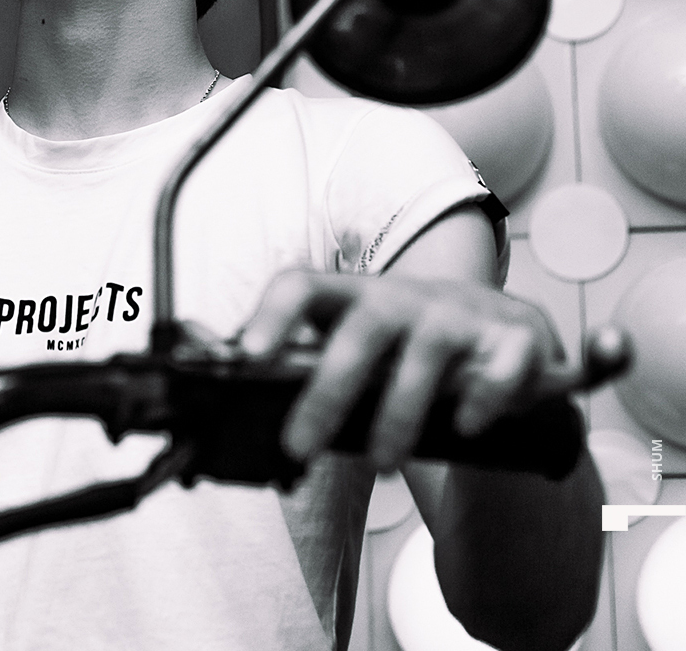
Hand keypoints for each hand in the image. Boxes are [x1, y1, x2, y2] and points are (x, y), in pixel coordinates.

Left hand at [237, 270, 580, 472]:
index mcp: (354, 296)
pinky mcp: (515, 338)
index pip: (302, 285)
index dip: (273, 314)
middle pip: (359, 333)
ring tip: (381, 465)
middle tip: (299, 446)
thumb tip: (234, 394)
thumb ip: (307, 363)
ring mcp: (461, 315)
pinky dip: (483, 400)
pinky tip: (466, 427)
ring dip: (398, 415)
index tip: (249, 354)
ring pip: (424, 358)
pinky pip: (498, 370)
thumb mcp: (358, 343)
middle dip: (326, 393)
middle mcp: (405, 298)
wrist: (502, 324)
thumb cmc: (408, 343)